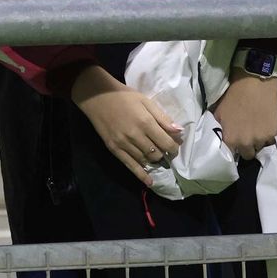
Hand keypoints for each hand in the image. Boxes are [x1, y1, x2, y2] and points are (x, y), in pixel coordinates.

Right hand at [70, 65, 182, 187]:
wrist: (97, 96)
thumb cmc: (124, 96)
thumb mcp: (146, 101)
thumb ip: (162, 117)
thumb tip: (179, 131)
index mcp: (145, 122)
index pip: (166, 143)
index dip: (174, 147)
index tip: (175, 146)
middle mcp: (136, 136)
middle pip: (157, 154)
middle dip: (164, 154)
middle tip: (165, 150)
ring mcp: (124, 144)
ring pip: (145, 160)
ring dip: (153, 160)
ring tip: (156, 157)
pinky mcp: (114, 149)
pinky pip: (130, 165)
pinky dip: (141, 174)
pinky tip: (149, 181)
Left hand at [212, 72, 276, 159]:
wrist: (254, 83)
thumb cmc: (233, 96)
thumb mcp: (219, 113)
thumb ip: (219, 129)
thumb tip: (219, 138)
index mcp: (230, 139)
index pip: (230, 154)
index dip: (232, 148)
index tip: (234, 144)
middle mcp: (245, 143)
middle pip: (247, 154)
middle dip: (246, 146)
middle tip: (247, 135)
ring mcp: (261, 139)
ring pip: (260, 147)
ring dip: (258, 140)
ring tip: (257, 128)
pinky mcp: (273, 134)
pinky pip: (270, 141)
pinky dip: (268, 135)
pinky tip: (265, 124)